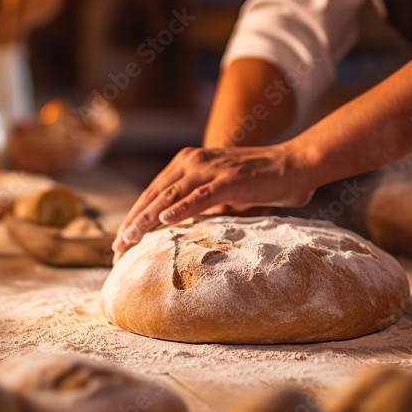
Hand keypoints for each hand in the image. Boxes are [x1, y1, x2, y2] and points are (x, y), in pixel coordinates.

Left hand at [112, 142, 316, 254]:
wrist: (294, 166)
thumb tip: (180, 229)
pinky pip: (199, 197)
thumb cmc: (261, 183)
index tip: (121, 241)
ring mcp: (210, 170)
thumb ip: (199, 204)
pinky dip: (179, 209)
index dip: (134, 216)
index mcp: (187, 163)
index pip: (153, 193)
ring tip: (129, 239)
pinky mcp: (228, 180)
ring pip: (169, 197)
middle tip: (117, 249)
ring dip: (146, 220)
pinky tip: (163, 222)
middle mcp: (192, 162)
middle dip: (133, 223)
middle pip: (154, 196)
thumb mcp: (221, 193)